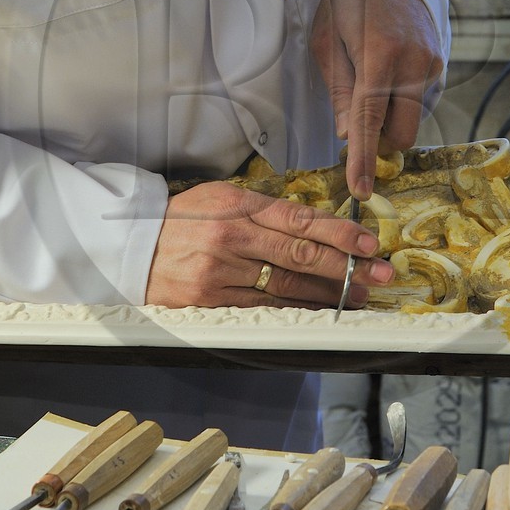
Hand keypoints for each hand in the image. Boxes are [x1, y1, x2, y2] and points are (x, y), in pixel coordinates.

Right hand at [145, 180, 395, 307]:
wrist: (129, 250)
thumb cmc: (180, 222)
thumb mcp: (218, 199)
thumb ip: (263, 209)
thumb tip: (312, 222)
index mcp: (235, 205)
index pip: (299, 218)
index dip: (339, 232)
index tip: (368, 242)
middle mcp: (230, 237)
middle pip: (300, 253)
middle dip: (347, 265)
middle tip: (379, 273)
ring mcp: (221, 272)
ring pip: (287, 285)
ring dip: (329, 293)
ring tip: (358, 295)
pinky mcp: (211, 301)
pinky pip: (264, 307)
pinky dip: (296, 310)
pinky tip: (319, 310)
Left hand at [310, 0, 443, 197]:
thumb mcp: (328, 38)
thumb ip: (338, 89)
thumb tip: (346, 133)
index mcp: (379, 56)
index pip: (370, 120)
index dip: (364, 160)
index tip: (361, 190)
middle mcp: (414, 64)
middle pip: (402, 133)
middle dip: (379, 141)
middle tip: (357, 121)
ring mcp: (433, 64)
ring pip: (413, 118)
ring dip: (391, 117)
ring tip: (371, 80)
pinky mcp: (441, 63)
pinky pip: (421, 99)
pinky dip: (402, 99)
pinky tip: (389, 72)